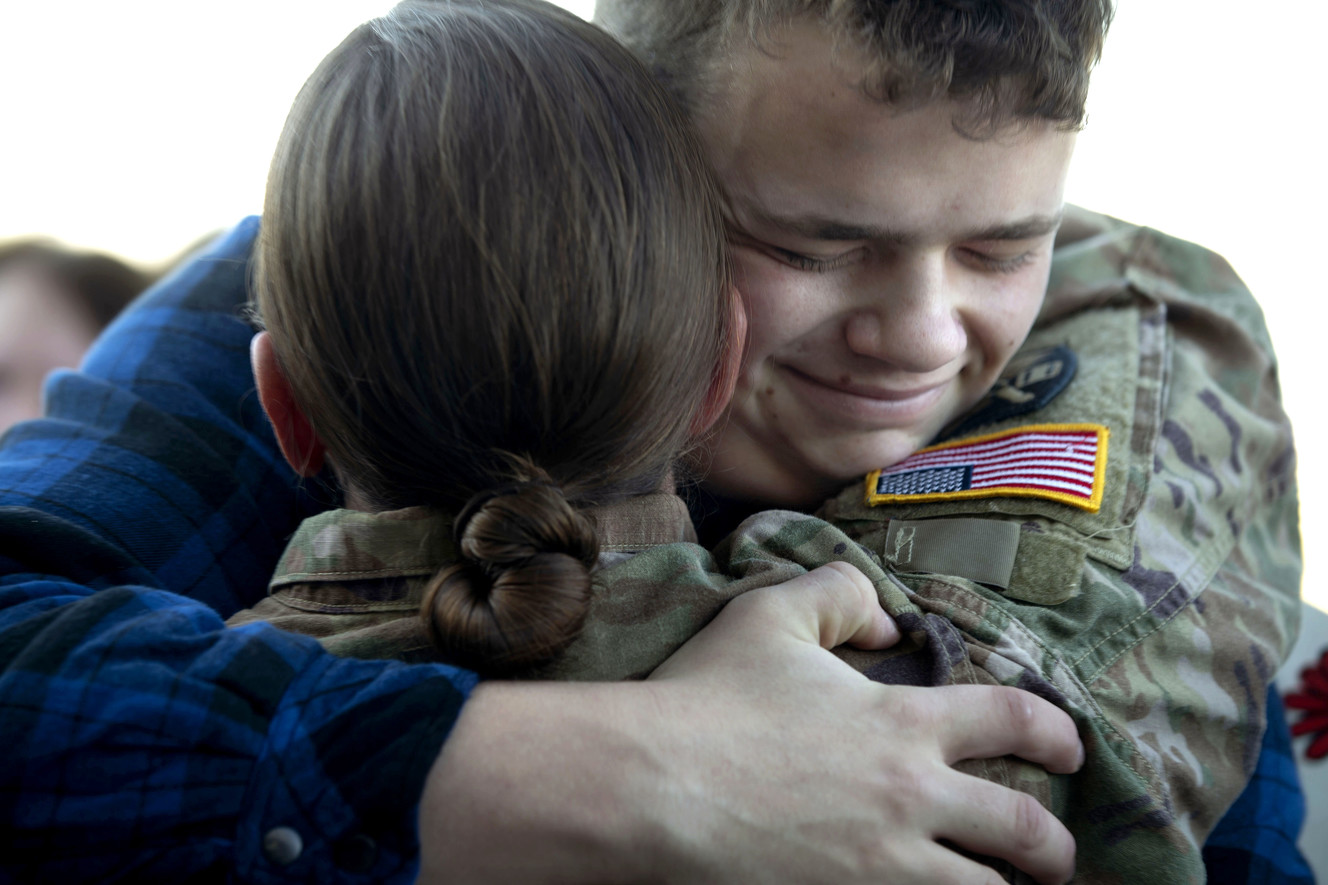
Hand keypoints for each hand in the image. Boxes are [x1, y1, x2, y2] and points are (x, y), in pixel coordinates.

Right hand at [418, 562, 1079, 883]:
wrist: (653, 783)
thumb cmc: (709, 696)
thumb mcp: (771, 614)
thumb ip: (840, 594)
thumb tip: (885, 622)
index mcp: (904, 724)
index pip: (1013, 720)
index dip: (1055, 733)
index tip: (1069, 749)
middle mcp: (913, 799)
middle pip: (1023, 831)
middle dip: (1053, 848)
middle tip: (1057, 856)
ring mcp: (884, 867)